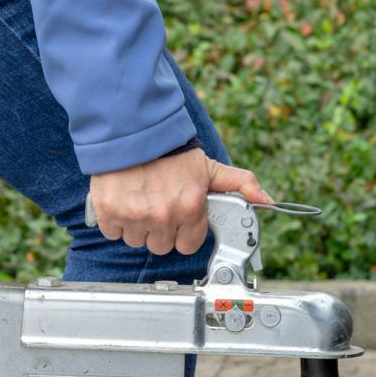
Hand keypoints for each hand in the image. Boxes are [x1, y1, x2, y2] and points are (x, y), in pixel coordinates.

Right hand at [89, 148, 271, 255]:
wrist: (132, 130)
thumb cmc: (169, 152)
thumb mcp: (208, 167)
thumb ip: (239, 183)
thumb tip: (265, 200)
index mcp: (191, 207)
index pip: (188, 245)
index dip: (182, 233)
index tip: (176, 219)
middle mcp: (165, 215)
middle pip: (160, 246)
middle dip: (158, 230)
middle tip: (155, 206)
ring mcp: (136, 216)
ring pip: (136, 240)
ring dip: (135, 225)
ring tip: (137, 200)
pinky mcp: (110, 212)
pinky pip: (112, 232)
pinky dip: (113, 220)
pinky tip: (120, 201)